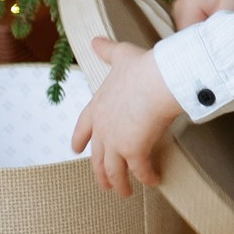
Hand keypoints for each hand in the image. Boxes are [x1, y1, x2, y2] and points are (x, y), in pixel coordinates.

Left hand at [70, 36, 186, 195]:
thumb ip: (107, 50)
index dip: (79, 138)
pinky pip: (140, 171)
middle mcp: (103, 129)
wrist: (157, 81)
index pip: (83, 126)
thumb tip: (95, 40)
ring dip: (118, 183)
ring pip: (113, 171)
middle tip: (104, 183)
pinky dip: (146, 178)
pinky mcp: (134, 152)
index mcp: (98, 107)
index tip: (75, 149)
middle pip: (97, 157)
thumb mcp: (121, 56)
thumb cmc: (142, 67)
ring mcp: (116, 143)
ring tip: (123, 192)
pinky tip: (153, 181)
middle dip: (99, 172)